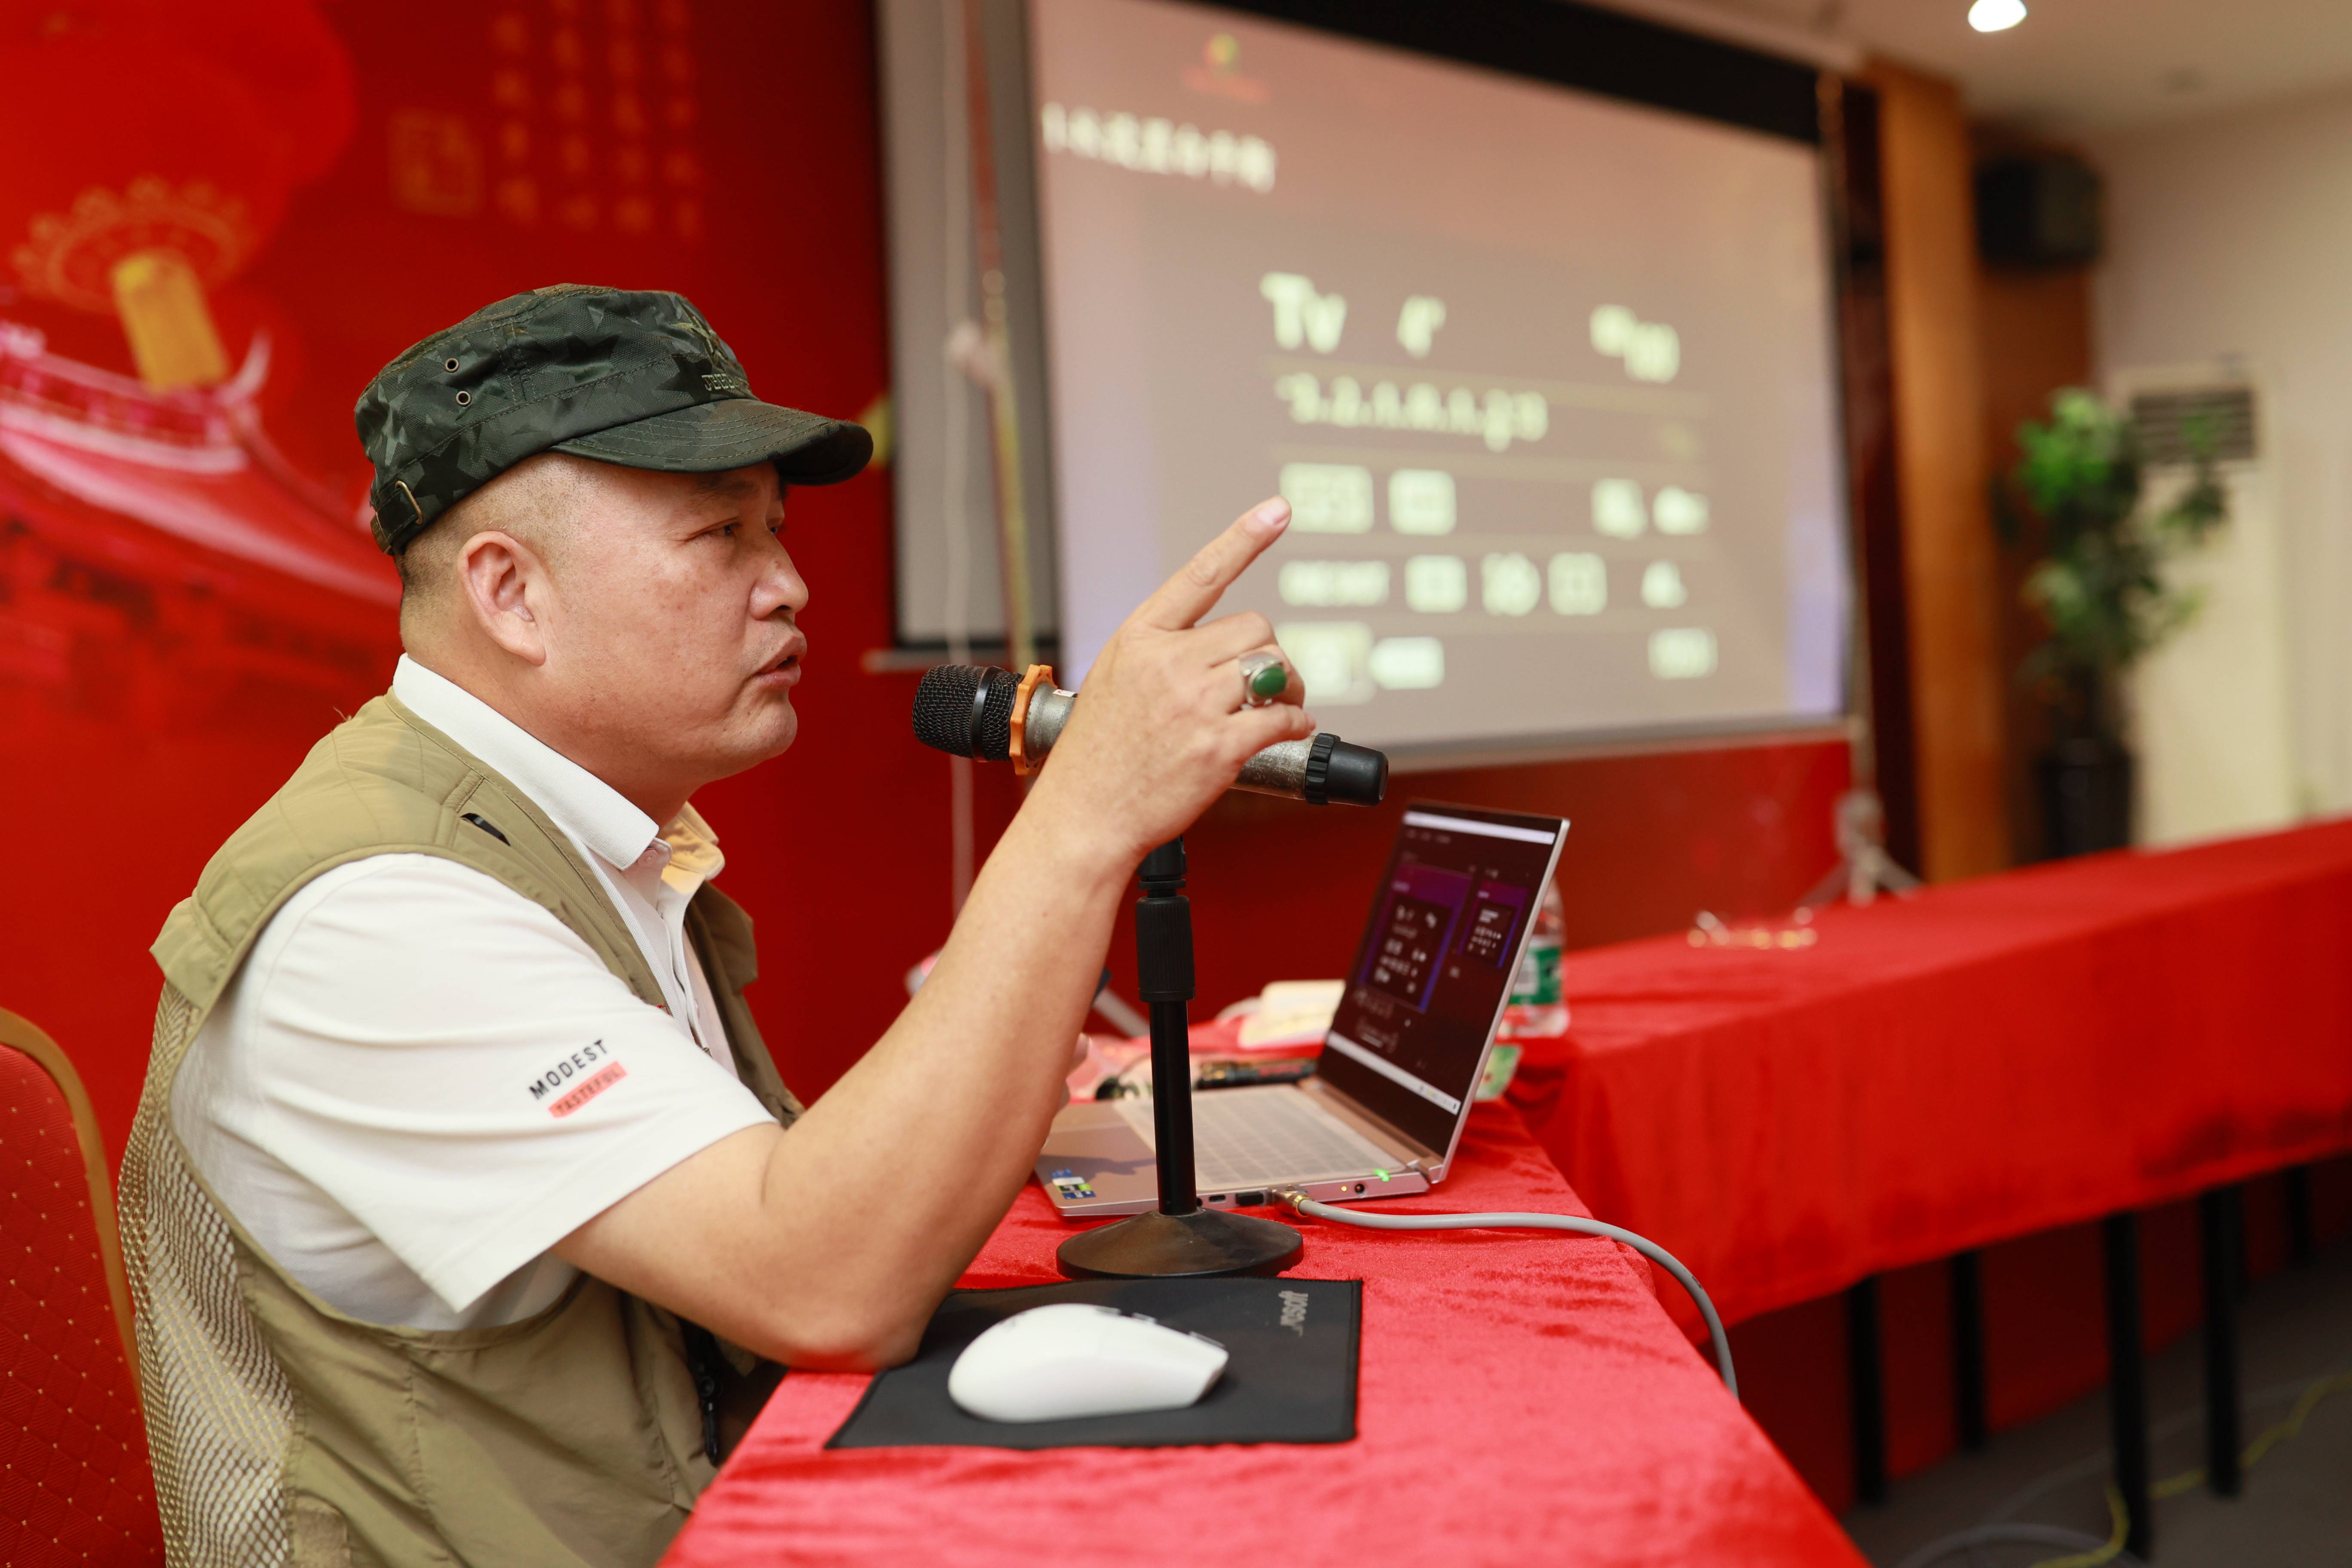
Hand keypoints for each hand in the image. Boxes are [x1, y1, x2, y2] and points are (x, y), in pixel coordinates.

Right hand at [1026, 497, 1314, 866]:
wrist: (1084, 816)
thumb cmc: (1097, 757)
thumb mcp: (1116, 683)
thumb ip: (1164, 657)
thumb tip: (1225, 654)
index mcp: (1140, 638)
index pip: (1201, 574)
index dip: (1244, 537)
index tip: (1277, 509)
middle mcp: (1168, 663)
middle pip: (1255, 627)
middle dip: (1270, 654)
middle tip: (1274, 684)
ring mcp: (1193, 704)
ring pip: (1273, 669)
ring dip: (1291, 688)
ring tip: (1284, 708)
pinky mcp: (1218, 747)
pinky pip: (1281, 718)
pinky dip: (1297, 724)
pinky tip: (1291, 731)